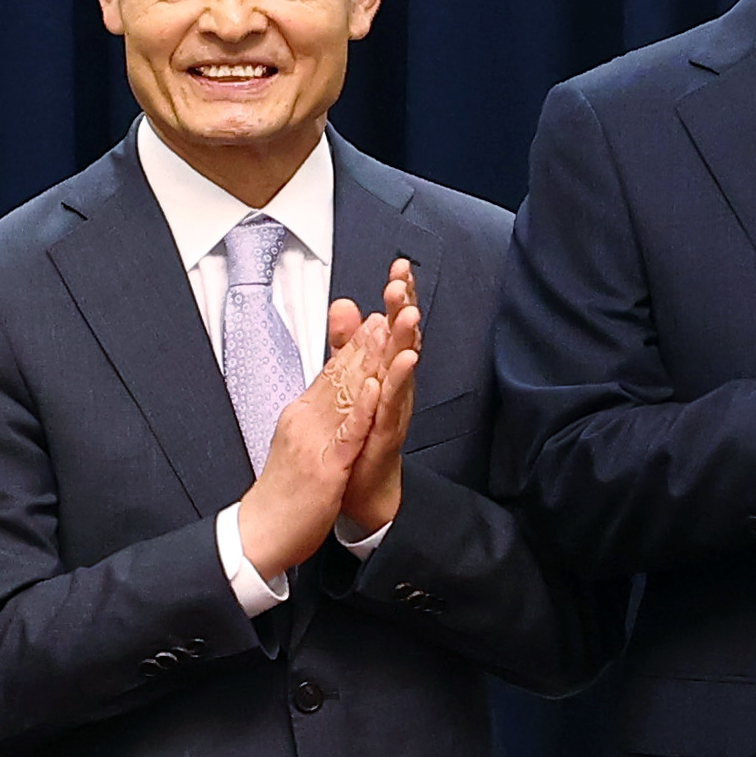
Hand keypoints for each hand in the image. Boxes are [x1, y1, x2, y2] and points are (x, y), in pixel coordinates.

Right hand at [234, 292, 374, 584]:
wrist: (260, 533)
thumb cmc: (283, 494)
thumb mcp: (298, 445)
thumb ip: (313, 416)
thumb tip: (326, 394)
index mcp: (300, 416)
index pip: (330, 374)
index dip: (354, 347)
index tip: (375, 320)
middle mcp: (304, 421)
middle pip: (338, 376)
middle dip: (364, 344)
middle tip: (386, 312)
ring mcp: (313, 442)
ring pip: (344, 395)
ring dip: (366, 361)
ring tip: (384, 333)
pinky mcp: (324, 467)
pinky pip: (346, 433)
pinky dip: (361, 407)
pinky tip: (375, 386)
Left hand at [335, 263, 422, 539]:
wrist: (363, 490)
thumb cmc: (360, 437)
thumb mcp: (351, 381)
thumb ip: (346, 343)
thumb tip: (345, 304)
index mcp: (385, 373)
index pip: (393, 327)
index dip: (398, 298)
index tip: (400, 266)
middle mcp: (395, 389)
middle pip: (404, 341)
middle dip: (405, 309)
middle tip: (404, 281)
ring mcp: (393, 412)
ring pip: (403, 371)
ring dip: (408, 341)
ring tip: (409, 315)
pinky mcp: (385, 437)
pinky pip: (393, 408)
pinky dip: (397, 386)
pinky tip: (402, 365)